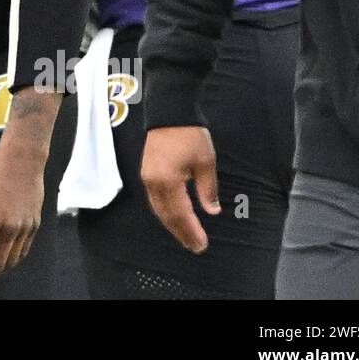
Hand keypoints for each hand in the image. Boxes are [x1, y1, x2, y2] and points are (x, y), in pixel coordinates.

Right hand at [141, 125, 219, 253]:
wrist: (169, 113)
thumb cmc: (190, 135)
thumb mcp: (205, 162)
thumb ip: (207, 189)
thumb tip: (212, 211)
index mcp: (168, 181)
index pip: (181, 213)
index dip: (191, 231)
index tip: (202, 244)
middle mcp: (153, 183)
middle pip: (167, 215)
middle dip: (181, 233)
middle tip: (195, 246)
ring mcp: (147, 178)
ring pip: (159, 209)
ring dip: (172, 225)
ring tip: (185, 237)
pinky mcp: (147, 173)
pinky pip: (155, 200)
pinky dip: (165, 213)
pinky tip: (174, 217)